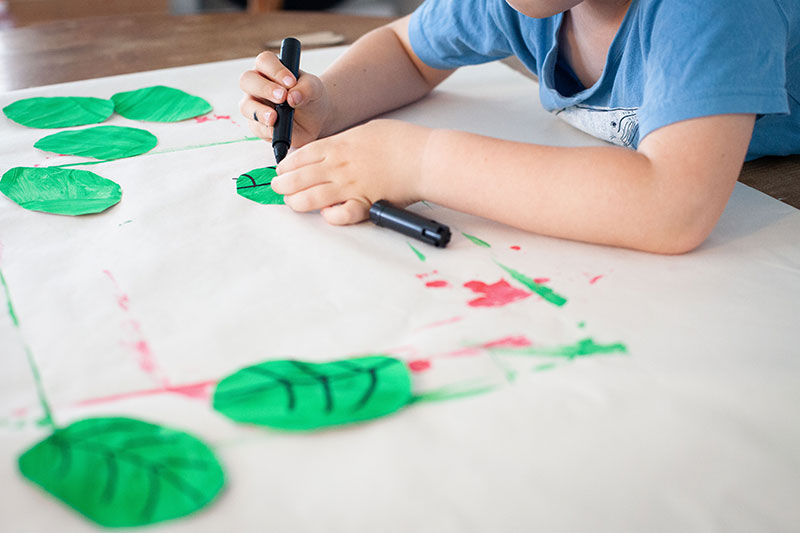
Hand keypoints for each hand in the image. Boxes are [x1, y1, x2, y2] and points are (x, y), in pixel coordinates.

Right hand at [239, 51, 332, 147]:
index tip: (291, 82)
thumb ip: (306, 89)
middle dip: (264, 89)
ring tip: (274, 118)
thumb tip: (293, 97)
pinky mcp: (257, 125)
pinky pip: (256, 128)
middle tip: (282, 97)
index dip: (275, 70)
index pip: (265, 61)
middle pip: (247, 80)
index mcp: (270, 68)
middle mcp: (257, 84)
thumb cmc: (309, 97)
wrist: (314, 119)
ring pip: (246, 106)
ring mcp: (253, 105)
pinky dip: (266, 130)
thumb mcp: (314, 89)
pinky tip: (276, 131)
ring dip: (260, 112)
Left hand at [272, 119, 431, 224]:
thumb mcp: (367, 131)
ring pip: (310, 198)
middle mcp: (338, 167)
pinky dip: (329, 217)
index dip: (286, 165)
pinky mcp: (364, 204)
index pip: (300, 156)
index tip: (280, 170)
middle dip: (282, 184)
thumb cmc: (401, 142)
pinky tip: (327, 214)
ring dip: (296, 202)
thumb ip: (346, 142)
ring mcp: (350, 187)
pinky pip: (339, 215)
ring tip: (291, 202)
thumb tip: (332, 151)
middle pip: (298, 178)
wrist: (424, 157)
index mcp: (338, 145)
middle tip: (278, 188)